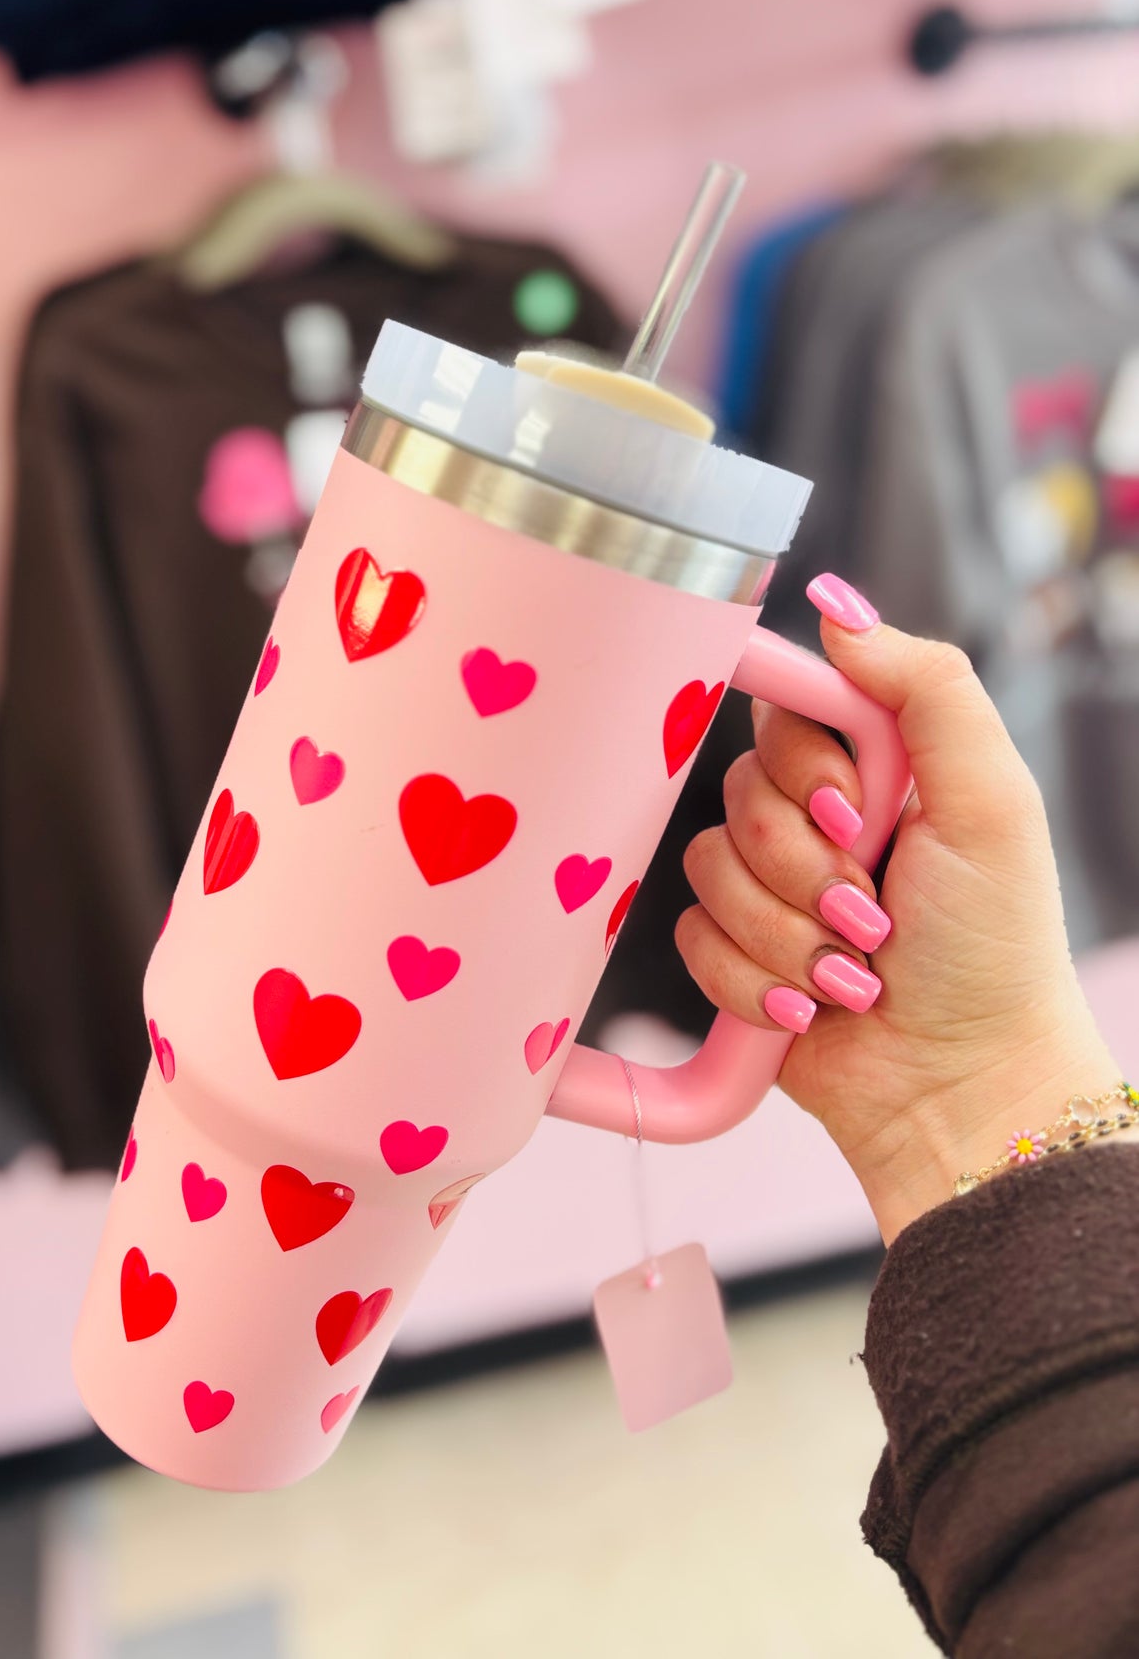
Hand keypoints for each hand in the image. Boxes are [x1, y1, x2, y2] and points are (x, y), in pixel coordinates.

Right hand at [676, 574, 1121, 1241]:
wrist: (965, 1086)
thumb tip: (837, 603)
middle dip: (806, 867)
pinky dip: (755, 981)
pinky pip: (692, 941)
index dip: (803, 763)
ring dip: (788, 934)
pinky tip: (811, 1006)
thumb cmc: (996, 948)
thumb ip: (927, 689)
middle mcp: (813, 818)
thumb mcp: (992, 801)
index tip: (850, 806)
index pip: (784, 709)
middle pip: (738, 793)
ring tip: (855, 969)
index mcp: (870, 766)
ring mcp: (768, 889)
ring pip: (708, 870)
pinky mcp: (734, 954)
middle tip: (875, 909)